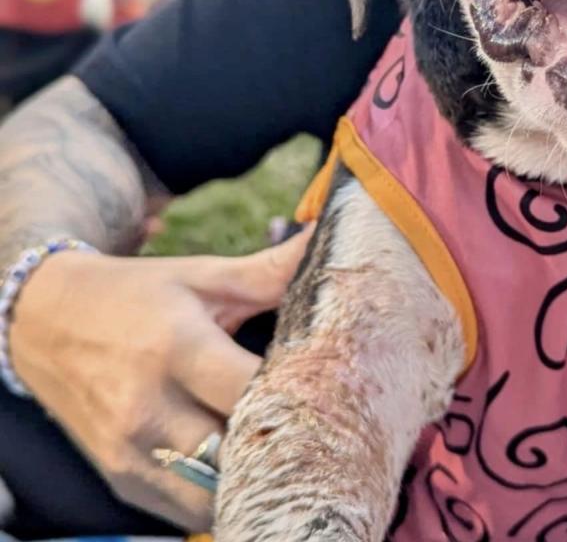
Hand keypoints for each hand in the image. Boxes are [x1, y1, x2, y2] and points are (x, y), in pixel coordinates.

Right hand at [8, 230, 311, 530]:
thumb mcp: (204, 276)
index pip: (252, 390)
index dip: (301, 392)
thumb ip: (272, 270)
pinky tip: (247, 465)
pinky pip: (188, 509)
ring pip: (216, 493)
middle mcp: (149, 408)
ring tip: (287, 446)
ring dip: (254, 475)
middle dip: (284, 440)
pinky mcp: (123, 482)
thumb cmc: (138, 295)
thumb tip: (335, 240)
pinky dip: (222, 493)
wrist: (47, 323)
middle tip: (324, 424)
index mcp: (176, 347)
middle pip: (238, 450)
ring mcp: (131, 453)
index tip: (336, 383)